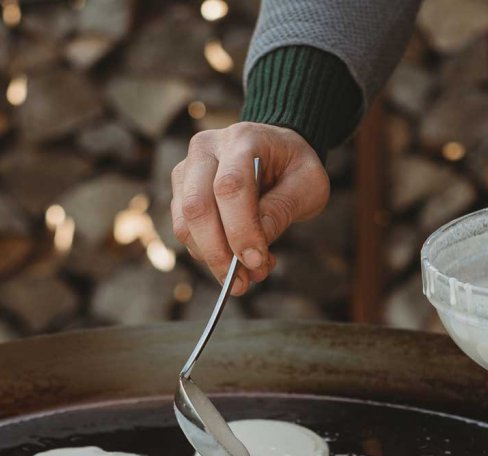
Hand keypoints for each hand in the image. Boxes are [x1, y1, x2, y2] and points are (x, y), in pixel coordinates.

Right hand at [171, 123, 329, 295]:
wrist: (274, 151)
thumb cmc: (293, 167)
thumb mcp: (307, 185)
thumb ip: (281, 212)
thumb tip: (252, 251)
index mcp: (243, 138)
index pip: (230, 187)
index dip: (240, 230)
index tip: (256, 263)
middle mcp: (207, 149)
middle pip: (198, 207)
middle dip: (219, 254)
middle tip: (243, 285)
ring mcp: (187, 169)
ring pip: (185, 223)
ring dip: (213, 259)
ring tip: (247, 274)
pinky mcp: (180, 190)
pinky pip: (184, 231)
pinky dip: (207, 254)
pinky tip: (235, 259)